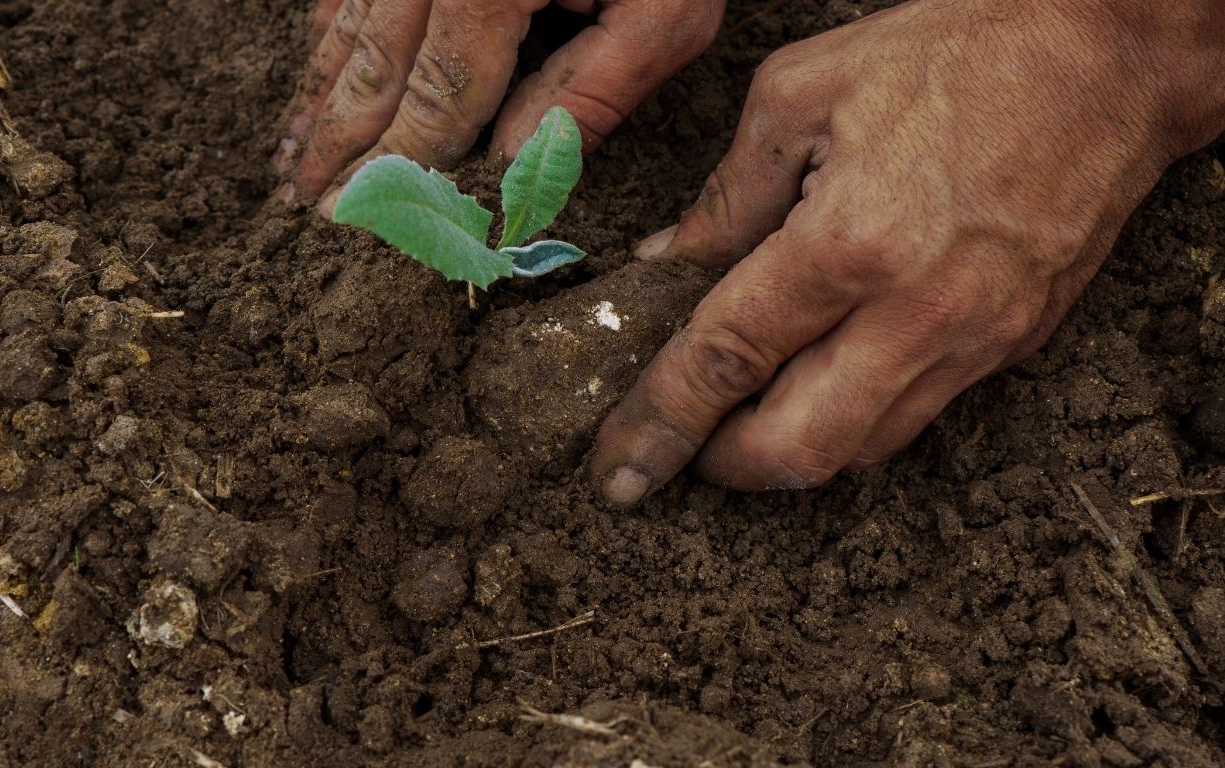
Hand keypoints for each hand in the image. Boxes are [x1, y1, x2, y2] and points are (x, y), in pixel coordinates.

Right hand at [272, 0, 724, 210]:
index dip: (406, 163)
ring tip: (290, 159)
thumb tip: (514, 170)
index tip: (371, 219)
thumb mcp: (664, 8)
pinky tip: (314, 70)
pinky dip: (327, 33)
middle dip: (341, 143)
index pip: (440, 95)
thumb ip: (594, 90)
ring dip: (317, 96)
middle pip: (375, 65)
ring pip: (347, 22)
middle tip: (307, 207)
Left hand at [592, 0, 1224, 503]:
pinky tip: (817, 383)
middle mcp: (915, 312)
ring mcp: (973, 340)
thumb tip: (668, 270)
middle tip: (681, 441)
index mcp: (848, 241)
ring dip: (785, 452)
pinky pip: (913, 420)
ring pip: (857, 452)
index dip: (660, 425)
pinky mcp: (1010, 347)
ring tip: (741, 414)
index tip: (619, 468)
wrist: (1112, 59)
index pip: (728, 360)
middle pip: (796, 449)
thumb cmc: (959, 53)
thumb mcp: (804, 93)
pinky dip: (848, 423)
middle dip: (721, 466)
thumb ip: (726, 197)